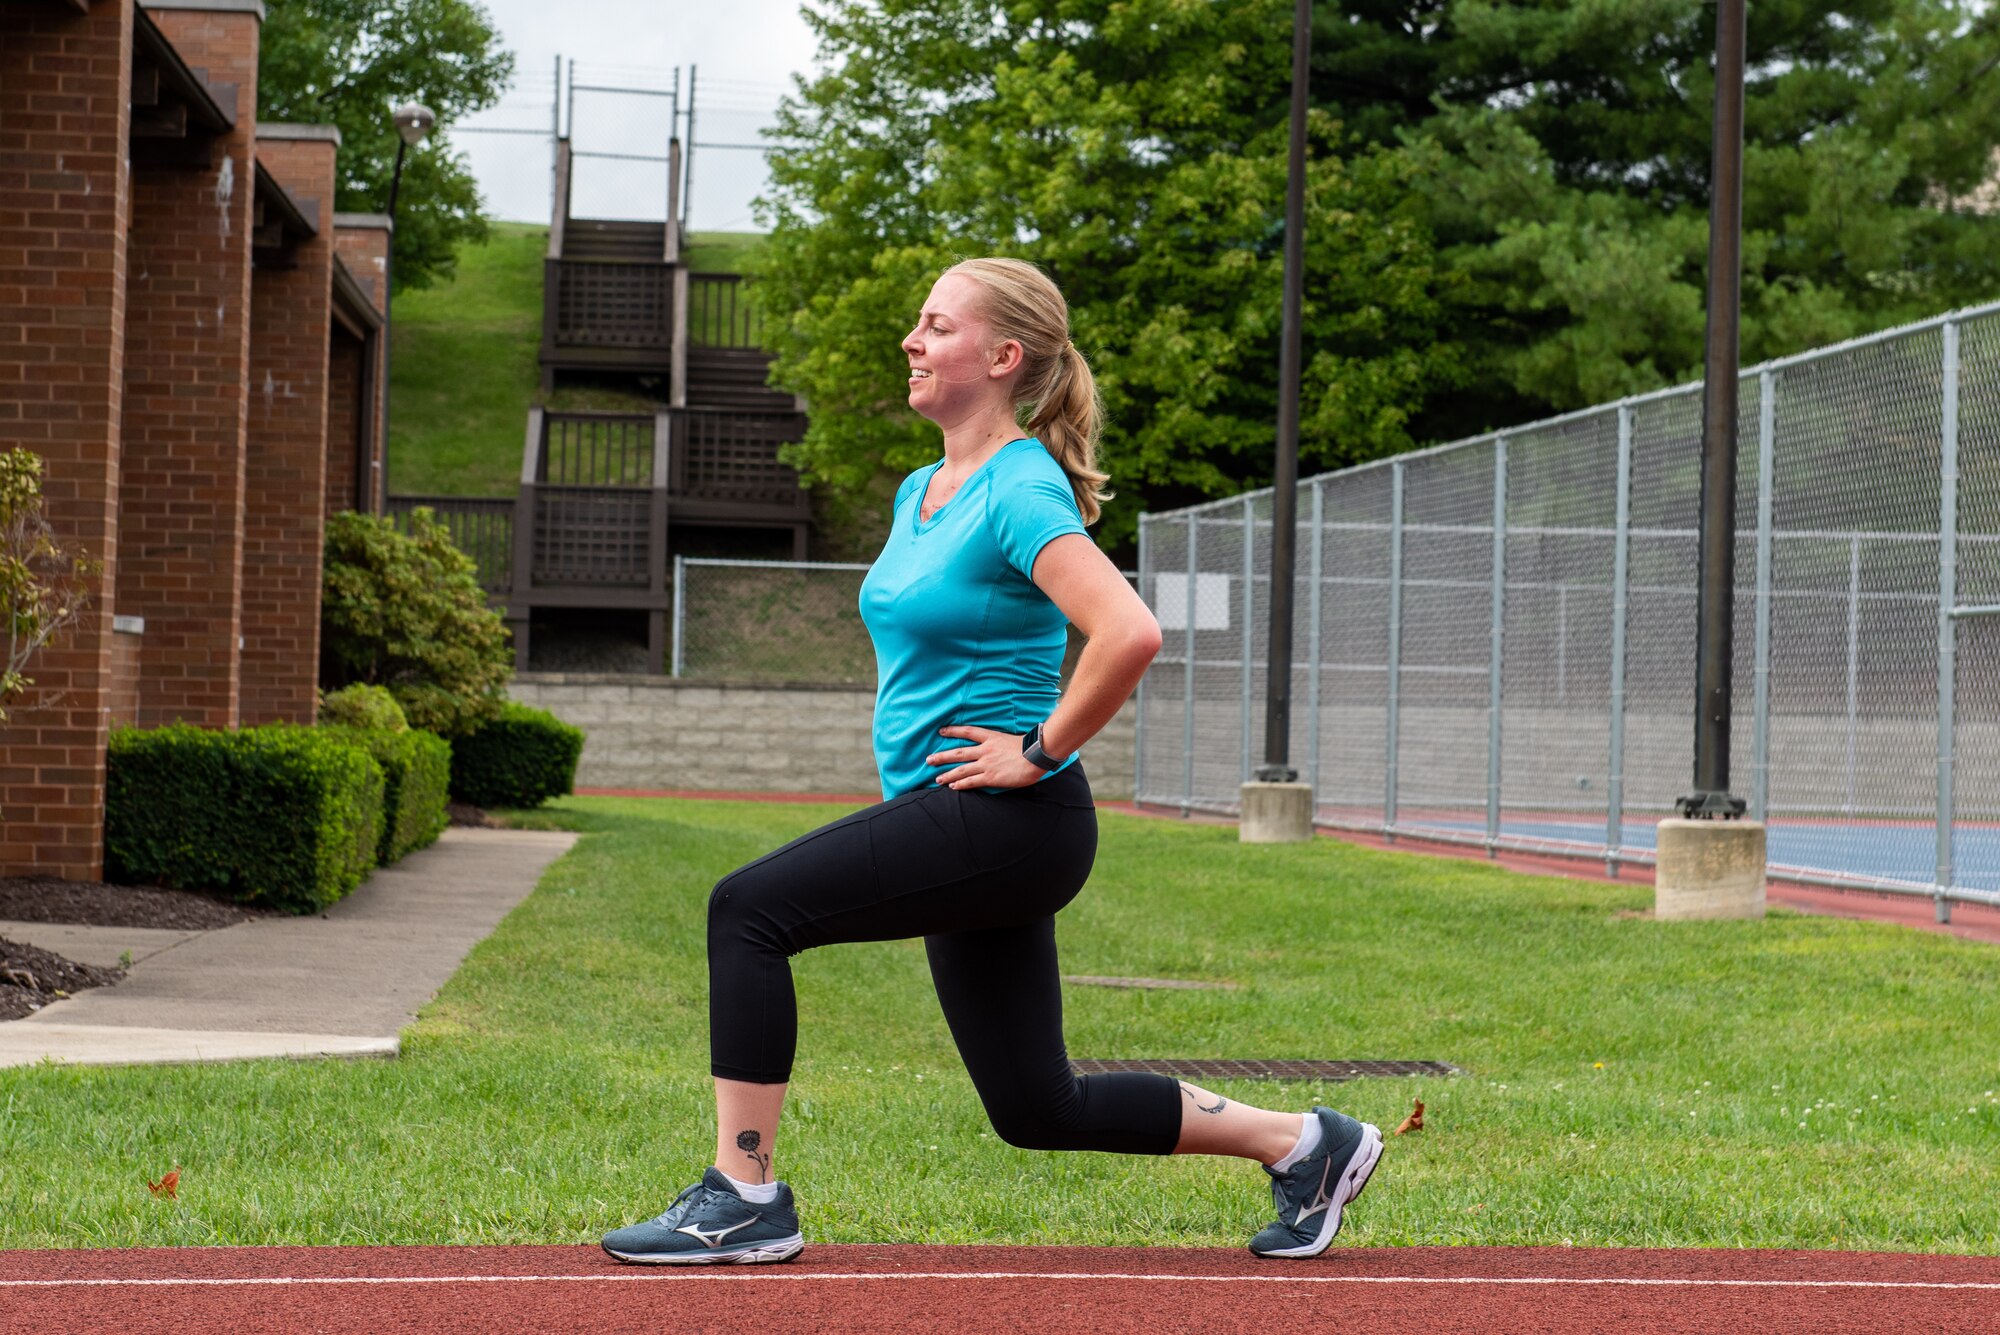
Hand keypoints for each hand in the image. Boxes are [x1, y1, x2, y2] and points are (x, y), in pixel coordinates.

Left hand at [926, 725, 1046, 789]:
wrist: (1036, 756)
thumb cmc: (1029, 748)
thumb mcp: (1011, 739)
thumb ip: (1000, 743)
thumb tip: (997, 747)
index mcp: (991, 737)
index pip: (967, 731)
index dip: (953, 731)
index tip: (941, 731)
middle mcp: (985, 750)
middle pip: (958, 752)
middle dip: (941, 756)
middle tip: (928, 759)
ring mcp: (986, 764)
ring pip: (961, 769)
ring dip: (947, 774)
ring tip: (936, 779)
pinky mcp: (991, 777)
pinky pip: (971, 781)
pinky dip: (960, 784)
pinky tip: (952, 787)